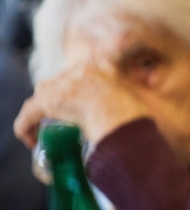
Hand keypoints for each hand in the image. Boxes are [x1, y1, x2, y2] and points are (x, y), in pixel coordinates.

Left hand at [14, 64, 149, 148]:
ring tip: (45, 132)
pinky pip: (28, 116)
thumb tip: (143, 104)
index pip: (76, 77)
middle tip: (62, 123)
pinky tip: (30, 140)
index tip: (77, 111)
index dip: (73, 94)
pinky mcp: (47, 103)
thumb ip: (132, 95)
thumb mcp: (135, 101)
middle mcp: (77, 72)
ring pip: (40, 98)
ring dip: (40, 114)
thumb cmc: (134, 118)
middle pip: (55, 85)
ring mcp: (61, 86)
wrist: (123, 123)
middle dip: (55, 103)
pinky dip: (26, 128)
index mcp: (98, 69)